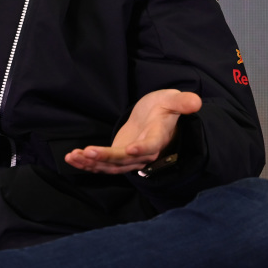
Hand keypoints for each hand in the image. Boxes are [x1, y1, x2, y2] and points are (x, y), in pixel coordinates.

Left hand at [64, 89, 201, 174]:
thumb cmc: (165, 108)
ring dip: (91, 162)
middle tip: (87, 151)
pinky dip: (87, 163)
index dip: (142, 149)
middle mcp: (144, 153)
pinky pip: (102, 164)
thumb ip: (182, 103)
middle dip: (106, 157)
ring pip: (111, 166)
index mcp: (158, 138)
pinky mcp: (117, 158)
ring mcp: (130, 159)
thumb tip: (196, 102)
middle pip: (125, 160)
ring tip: (73, 156)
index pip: (151, 146)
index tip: (130, 149)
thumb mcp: (173, 100)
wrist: (156, 118)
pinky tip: (71, 158)